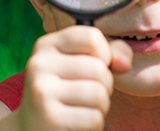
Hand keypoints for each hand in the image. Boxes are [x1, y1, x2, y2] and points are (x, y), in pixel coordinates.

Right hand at [15, 26, 131, 130]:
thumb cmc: (69, 87)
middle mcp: (39, 64)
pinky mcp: (48, 119)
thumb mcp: (84, 61)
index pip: (92, 37)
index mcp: (47, 44)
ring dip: (102, 105)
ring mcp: (41, 92)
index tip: (98, 63)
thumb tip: (125, 63)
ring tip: (86, 106)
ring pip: (99, 94)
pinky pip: (94, 118)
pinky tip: (79, 122)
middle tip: (91, 92)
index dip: (105, 53)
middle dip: (106, 84)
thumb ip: (111, 52)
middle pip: (98, 68)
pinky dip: (95, 123)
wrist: (34, 126)